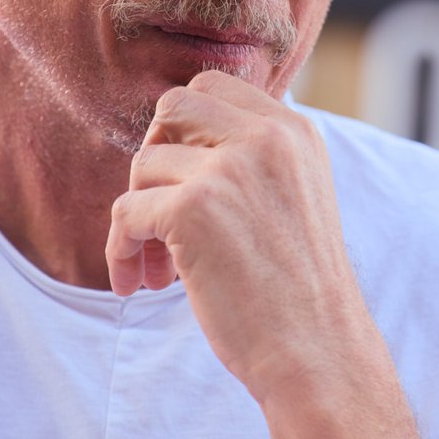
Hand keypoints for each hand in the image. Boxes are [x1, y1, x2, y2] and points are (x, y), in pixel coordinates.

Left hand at [105, 70, 369, 399]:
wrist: (317, 351)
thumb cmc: (300, 289)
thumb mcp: (297, 196)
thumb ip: (255, 157)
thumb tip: (178, 138)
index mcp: (295, 130)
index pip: (215, 87)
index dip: (185, 130)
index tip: (186, 180)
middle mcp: (266, 137)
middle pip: (174, 106)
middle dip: (156, 155)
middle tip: (160, 210)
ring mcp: (229, 168)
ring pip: (144, 165)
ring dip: (138, 216)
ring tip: (159, 269)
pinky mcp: (192, 208)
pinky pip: (125, 212)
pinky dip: (121, 250)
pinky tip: (138, 284)